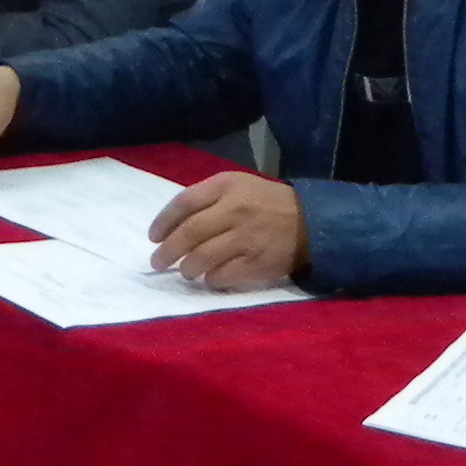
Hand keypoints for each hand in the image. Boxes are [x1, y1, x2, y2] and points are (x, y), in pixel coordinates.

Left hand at [148, 171, 306, 291]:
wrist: (311, 222)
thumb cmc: (266, 203)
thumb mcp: (238, 186)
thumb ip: (207, 198)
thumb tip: (172, 225)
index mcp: (227, 186)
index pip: (184, 202)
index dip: (163, 221)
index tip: (153, 236)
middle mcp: (235, 210)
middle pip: (189, 233)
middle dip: (167, 251)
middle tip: (156, 262)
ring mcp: (246, 238)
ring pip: (202, 258)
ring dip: (187, 268)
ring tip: (186, 271)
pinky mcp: (257, 263)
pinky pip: (222, 276)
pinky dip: (211, 279)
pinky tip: (210, 277)